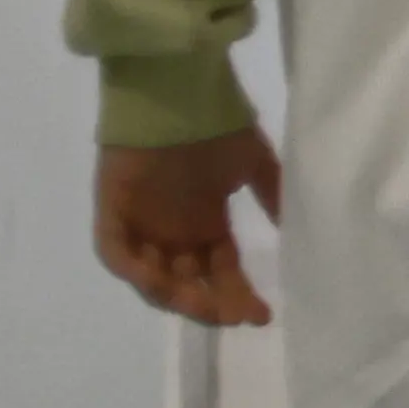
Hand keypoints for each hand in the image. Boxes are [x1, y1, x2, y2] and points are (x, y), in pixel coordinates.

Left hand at [95, 129, 279, 326]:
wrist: (178, 92)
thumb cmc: (218, 126)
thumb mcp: (255, 165)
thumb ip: (272, 197)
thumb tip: (296, 230)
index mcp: (205, 222)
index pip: (221, 270)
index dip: (239, 295)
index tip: (263, 315)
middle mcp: (172, 230)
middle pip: (190, 282)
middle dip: (213, 303)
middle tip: (234, 316)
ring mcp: (141, 223)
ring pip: (152, 277)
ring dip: (177, 296)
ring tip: (203, 305)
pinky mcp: (113, 211)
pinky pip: (115, 253)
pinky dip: (134, 271)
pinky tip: (161, 281)